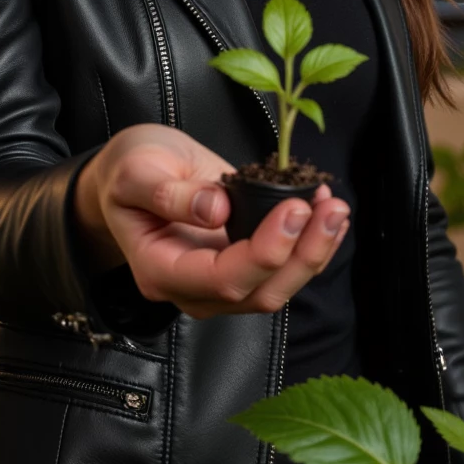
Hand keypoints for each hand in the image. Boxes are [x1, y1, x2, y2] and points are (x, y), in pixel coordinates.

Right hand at [73, 124, 349, 318]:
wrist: (131, 173)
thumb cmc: (128, 171)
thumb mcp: (136, 170)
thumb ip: (168, 193)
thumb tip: (217, 209)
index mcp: (161, 270)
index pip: (221, 277)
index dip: (264, 250)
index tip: (293, 208)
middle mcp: (194, 287)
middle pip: (258, 293)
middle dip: (302, 254)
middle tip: (329, 208)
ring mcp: (220, 280)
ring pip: (278, 288)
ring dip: (314, 252)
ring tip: (335, 208)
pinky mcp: (243, 264)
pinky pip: (284, 269)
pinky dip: (312, 244)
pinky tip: (328, 213)